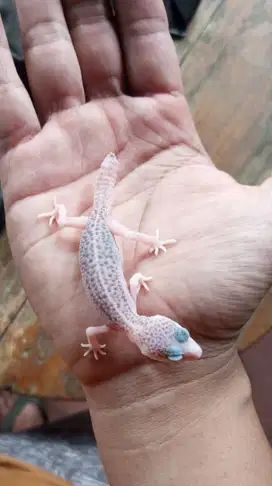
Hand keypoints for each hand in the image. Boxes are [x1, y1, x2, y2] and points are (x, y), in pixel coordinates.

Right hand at [0, 0, 270, 399]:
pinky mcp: (25, 180)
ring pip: (45, 62)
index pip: (147, 41)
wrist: (156, 346)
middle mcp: (112, 133)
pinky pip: (2, 108)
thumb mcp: (268, 221)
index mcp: (165, 130)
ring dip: (37, 15)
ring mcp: (66, 153)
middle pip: (92, 40)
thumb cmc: (216, 289)